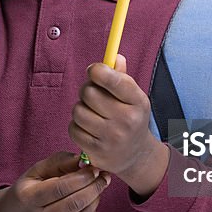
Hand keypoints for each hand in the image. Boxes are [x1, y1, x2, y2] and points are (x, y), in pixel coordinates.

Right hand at [0, 151, 111, 211]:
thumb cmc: (28, 189)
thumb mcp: (37, 171)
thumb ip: (59, 161)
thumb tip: (83, 160)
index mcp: (28, 199)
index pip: (60, 188)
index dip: (82, 178)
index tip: (95, 169)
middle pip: (74, 204)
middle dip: (94, 188)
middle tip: (104, 178)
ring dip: (95, 200)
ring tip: (96, 189)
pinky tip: (90, 206)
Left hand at [69, 56, 165, 183]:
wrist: (136, 155)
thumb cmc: (130, 118)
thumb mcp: (133, 97)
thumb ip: (121, 76)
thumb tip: (114, 56)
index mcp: (138, 101)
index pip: (113, 80)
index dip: (98, 71)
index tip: (94, 71)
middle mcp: (127, 120)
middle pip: (89, 93)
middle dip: (87, 90)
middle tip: (93, 96)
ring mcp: (111, 138)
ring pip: (78, 110)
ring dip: (80, 109)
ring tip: (91, 113)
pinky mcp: (97, 151)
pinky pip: (73, 128)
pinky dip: (77, 126)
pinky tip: (88, 128)